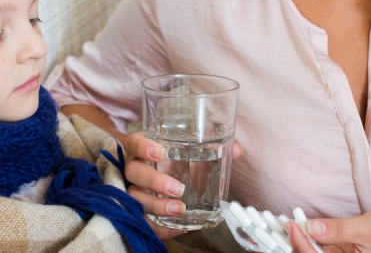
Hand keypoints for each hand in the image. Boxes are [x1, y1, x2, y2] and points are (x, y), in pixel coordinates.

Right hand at [122, 132, 243, 238]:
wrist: (152, 179)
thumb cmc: (171, 163)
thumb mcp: (187, 154)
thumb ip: (210, 151)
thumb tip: (237, 150)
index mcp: (143, 150)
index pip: (134, 142)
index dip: (143, 146)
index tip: (160, 153)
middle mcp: (134, 169)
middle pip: (134, 172)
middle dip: (155, 181)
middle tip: (179, 189)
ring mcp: (133, 190)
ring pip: (134, 198)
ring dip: (156, 205)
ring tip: (179, 210)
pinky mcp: (136, 211)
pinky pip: (142, 221)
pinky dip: (160, 227)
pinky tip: (179, 228)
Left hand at [286, 208, 370, 252]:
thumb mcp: (367, 228)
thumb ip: (339, 229)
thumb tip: (312, 227)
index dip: (302, 244)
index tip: (291, 226)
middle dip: (299, 243)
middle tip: (284, 226)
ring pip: (317, 251)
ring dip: (303, 240)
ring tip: (289, 225)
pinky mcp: (344, 252)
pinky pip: (324, 246)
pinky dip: (313, 237)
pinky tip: (302, 227)